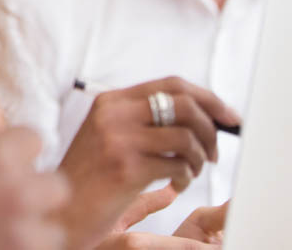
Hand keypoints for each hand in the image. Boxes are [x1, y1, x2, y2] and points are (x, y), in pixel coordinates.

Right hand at [57, 76, 239, 248]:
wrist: (62, 208)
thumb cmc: (91, 175)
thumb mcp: (108, 134)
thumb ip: (142, 119)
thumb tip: (201, 114)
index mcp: (111, 101)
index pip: (171, 84)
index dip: (208, 98)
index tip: (229, 116)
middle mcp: (113, 114)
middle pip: (185, 105)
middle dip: (211, 130)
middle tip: (213, 152)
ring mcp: (119, 139)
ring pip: (186, 137)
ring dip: (200, 158)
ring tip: (190, 172)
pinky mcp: (126, 168)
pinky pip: (178, 166)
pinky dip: (186, 177)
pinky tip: (174, 185)